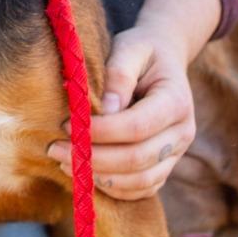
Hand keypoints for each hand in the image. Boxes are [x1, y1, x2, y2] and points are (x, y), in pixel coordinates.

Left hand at [47, 0, 218, 200]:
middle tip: (54, 149)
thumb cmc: (141, 50)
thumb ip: (118, 75)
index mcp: (176, 101)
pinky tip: (84, 174)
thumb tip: (105, 110)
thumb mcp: (129, 48)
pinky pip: (142, 188)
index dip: (101, 131)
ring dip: (100, 177)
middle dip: (93, 158)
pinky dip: (113, 187)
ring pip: (141, 181)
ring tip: (64, 163)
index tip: (67, 124)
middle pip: (139, 159)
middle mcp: (182, 133)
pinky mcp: (165, 165)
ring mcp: (176, 153)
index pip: (137, 126)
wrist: (164, 58)